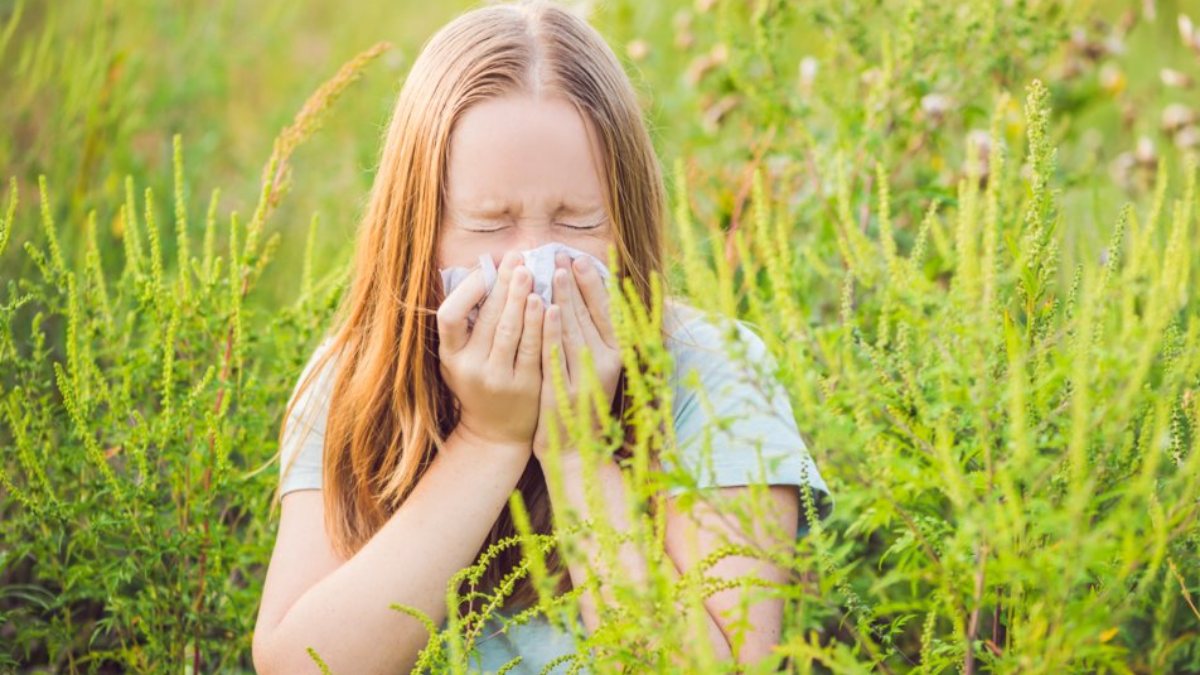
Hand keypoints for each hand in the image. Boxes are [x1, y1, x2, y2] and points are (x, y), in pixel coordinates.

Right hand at [437, 251, 543, 452]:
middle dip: (503, 284)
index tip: (485, 268)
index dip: (468, 290)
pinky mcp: (525, 386)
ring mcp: (498, 379)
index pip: (449, 316)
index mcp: (450, 357)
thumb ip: (466, 325)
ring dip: (521, 297)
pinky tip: (548, 302)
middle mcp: (470, 369)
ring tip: (530, 271)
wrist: (496, 433)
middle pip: (487, 318)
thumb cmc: (478, 384)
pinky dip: (540, 323)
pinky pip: (534, 348)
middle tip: (516, 257)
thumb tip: (481, 274)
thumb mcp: (460, 359)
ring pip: (511, 330)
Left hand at [532, 251, 622, 462]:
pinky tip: (542, 307)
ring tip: (551, 271)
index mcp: (617, 356)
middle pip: (589, 316)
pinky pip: (556, 354)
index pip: (607, 313)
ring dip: (562, 298)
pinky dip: (550, 329)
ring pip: (572, 330)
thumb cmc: (582, 405)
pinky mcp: (565, 393)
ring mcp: (585, 380)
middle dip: (574, 283)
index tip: (579, 259)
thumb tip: (581, 297)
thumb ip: (591, 337)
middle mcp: (606, 366)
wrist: (575, 453)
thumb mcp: (594, 370)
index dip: (593, 284)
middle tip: (560, 254)